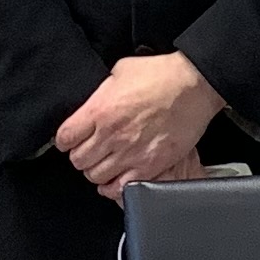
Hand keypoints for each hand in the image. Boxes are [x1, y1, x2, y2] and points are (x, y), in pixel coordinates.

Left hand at [55, 54, 223, 202]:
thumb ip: (101, 92)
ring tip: (106, 163)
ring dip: (97, 171)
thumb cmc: (162, 74)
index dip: (66, 140)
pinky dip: (115, 187)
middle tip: (91, 151)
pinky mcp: (150, 166)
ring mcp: (130, 153)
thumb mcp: (120, 71)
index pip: (65, 138)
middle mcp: (111, 135)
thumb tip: (93, 103)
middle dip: (81, 156)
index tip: (71, 139)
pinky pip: (120, 188)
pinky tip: (118, 178)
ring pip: (95, 176)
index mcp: (99, 110)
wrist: (194, 85)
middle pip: (78, 160)